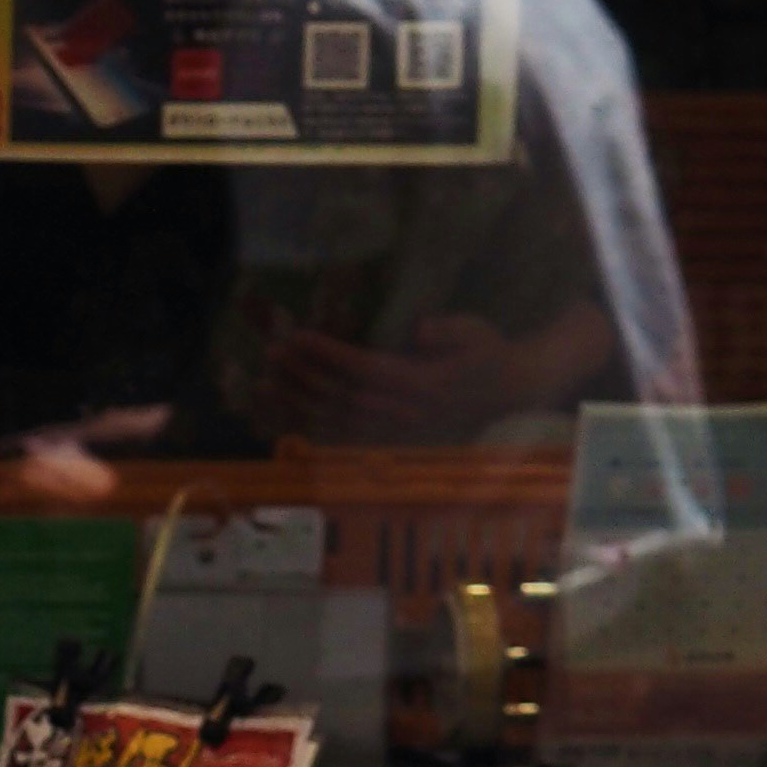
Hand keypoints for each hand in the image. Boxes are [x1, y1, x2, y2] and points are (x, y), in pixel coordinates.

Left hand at [262, 309, 528, 443]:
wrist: (501, 393)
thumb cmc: (486, 354)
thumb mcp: (476, 332)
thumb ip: (450, 332)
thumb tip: (420, 330)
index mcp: (422, 386)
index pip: (365, 370)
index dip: (329, 355)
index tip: (300, 336)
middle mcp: (401, 413)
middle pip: (341, 397)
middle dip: (303, 375)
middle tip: (272, 352)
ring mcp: (390, 429)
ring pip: (333, 419)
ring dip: (296, 400)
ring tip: (265, 378)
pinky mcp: (382, 436)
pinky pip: (336, 433)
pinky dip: (304, 423)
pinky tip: (278, 410)